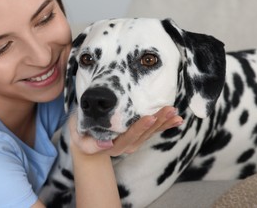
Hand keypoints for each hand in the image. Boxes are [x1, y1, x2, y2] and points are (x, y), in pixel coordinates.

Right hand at [68, 106, 182, 155]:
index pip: (128, 137)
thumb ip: (89, 144)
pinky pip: (153, 133)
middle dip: (157, 122)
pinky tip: (177, 120)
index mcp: (112, 146)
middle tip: (169, 110)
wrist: (85, 142)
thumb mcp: (79, 139)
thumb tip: (106, 143)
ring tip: (175, 113)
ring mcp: (132, 143)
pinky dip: (165, 126)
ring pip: (150, 134)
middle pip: (143, 135)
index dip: (139, 128)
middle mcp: (125, 146)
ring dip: (164, 123)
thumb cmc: (81, 135)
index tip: (150, 117)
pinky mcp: (137, 138)